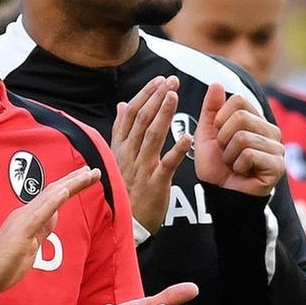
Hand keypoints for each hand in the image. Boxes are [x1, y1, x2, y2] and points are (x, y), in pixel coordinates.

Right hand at [0, 166, 102, 295]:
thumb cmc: (4, 264)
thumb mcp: (30, 244)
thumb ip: (41, 229)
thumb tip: (53, 216)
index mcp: (28, 217)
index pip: (52, 197)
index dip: (70, 186)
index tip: (87, 177)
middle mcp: (25, 213)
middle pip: (53, 192)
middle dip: (75, 180)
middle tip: (95, 171)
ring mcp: (22, 221)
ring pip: (49, 197)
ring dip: (70, 184)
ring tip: (87, 174)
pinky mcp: (21, 232)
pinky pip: (39, 214)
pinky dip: (53, 201)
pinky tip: (64, 190)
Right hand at [113, 76, 194, 235]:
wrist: (125, 224)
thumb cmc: (123, 189)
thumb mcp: (117, 157)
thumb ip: (121, 130)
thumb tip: (122, 104)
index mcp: (120, 147)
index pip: (131, 115)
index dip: (145, 95)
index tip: (160, 80)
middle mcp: (128, 155)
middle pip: (141, 121)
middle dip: (156, 98)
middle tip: (171, 80)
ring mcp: (141, 169)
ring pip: (151, 137)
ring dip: (163, 115)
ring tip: (174, 96)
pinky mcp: (155, 184)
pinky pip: (166, 165)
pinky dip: (177, 150)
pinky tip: (188, 137)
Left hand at [192, 82, 284, 196]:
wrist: (220, 195)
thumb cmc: (215, 167)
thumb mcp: (207, 134)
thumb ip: (211, 109)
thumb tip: (216, 83)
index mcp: (256, 120)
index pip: (238, 100)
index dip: (220, 119)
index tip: (220, 138)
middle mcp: (271, 131)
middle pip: (240, 117)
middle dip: (223, 139)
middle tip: (226, 154)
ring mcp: (277, 148)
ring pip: (243, 137)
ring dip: (229, 155)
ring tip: (234, 165)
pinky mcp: (278, 166)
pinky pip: (249, 154)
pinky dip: (237, 165)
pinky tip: (242, 173)